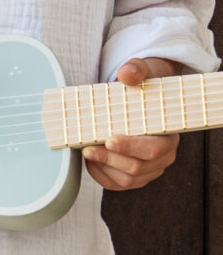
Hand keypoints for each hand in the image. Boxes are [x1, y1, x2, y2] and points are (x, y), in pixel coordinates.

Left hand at [82, 57, 179, 190]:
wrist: (140, 94)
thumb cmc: (142, 85)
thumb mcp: (142, 72)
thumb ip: (136, 70)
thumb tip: (126, 74)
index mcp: (168, 134)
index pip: (153, 149)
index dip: (131, 147)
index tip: (109, 140)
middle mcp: (163, 156)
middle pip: (138, 167)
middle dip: (110, 158)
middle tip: (88, 148)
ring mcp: (150, 168)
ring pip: (128, 179)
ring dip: (104, 167)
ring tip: (87, 152)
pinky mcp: (136, 175)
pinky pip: (119, 184)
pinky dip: (102, 176)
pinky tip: (90, 162)